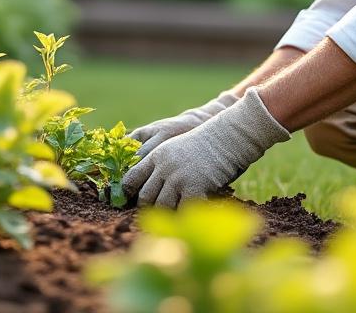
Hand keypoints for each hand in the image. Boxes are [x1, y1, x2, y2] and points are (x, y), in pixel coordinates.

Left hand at [121, 86, 289, 207]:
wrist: (227, 137)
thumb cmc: (205, 144)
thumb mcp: (176, 147)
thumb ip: (161, 163)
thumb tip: (149, 185)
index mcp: (157, 155)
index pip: (131, 177)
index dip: (128, 192)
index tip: (129, 201)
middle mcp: (164, 167)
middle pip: (145, 196)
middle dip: (147, 209)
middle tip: (152, 216)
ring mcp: (178, 177)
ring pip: (162, 206)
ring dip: (167, 214)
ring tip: (170, 219)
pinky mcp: (195, 187)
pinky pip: (183, 210)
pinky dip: (185, 216)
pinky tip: (188, 217)